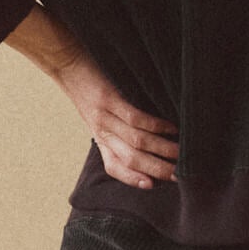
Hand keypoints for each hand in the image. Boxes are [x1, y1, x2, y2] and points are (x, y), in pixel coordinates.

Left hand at [55, 51, 179, 187]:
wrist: (66, 63)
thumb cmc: (88, 89)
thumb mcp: (98, 116)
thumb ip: (116, 131)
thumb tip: (149, 144)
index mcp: (100, 139)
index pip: (114, 167)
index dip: (133, 179)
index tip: (153, 186)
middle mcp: (102, 132)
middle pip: (131, 159)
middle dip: (157, 169)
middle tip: (179, 176)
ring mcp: (105, 116)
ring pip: (137, 141)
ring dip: (162, 150)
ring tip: (181, 154)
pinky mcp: (110, 99)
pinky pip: (136, 118)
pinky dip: (156, 126)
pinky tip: (172, 128)